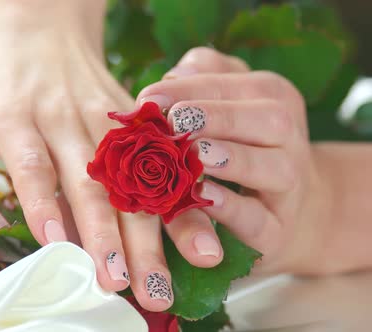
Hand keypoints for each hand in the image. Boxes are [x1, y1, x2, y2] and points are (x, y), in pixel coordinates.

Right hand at [0, 0, 178, 311]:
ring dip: (103, 235)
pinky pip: (31, 165)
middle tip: (160, 293)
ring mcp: (57, 122)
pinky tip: (55, 238)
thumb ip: (111, 159)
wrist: (34, 16)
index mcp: (125, 130)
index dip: (183, 219)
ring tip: (116, 280)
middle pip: (128, 193)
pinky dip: (42, 202)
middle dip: (146, 247)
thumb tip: (115, 222)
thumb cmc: (66, 75)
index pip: (160, 181)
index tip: (209, 256)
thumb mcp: (102, 112)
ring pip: (85, 183)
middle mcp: (99, 130)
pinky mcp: (15, 118)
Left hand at [136, 47, 331, 274]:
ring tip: (194, 154)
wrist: (289, 208)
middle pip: (267, 118)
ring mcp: (288, 185)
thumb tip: (173, 74)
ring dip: (232, 159)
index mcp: (273, 97)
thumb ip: (202, 79)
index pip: (235, 83)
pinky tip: (205, 197)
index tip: (147, 99)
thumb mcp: (227, 105)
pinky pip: (260, 219)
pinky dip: (233, 209)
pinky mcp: (277, 229)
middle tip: (174, 121)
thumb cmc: (241, 144)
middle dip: (217, 117)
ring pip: (273, 167)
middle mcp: (288, 137)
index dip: (189, 88)